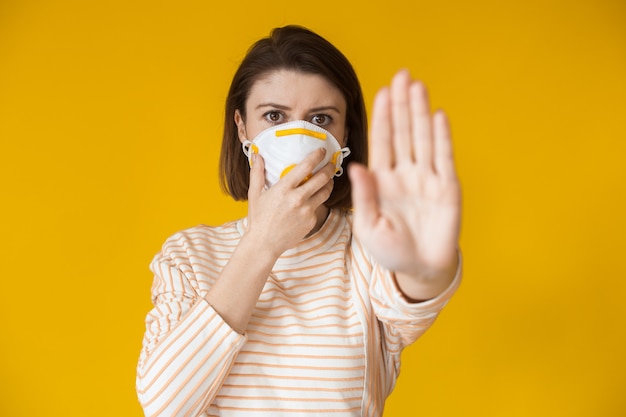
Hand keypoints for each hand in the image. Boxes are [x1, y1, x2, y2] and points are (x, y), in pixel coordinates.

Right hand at [246, 148, 335, 256]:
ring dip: (329, 183)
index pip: (306, 166)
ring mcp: (306, 211)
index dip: (317, 156)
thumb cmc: (258, 219)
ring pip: (325, 192)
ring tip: (328, 179)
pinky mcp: (311, 221)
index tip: (322, 151)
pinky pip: (318, 207)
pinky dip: (317, 201)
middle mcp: (297, 198)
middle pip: (322, 178)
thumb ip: (257, 173)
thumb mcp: (255, 194)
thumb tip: (256, 155)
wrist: (264, 244)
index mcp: (283, 188)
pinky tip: (312, 199)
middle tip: (332, 163)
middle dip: (330, 167)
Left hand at [348, 70, 460, 293]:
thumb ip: (365, 196)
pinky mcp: (447, 188)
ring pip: (423, 139)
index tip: (381, 92)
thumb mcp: (369, 226)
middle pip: (403, 132)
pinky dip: (442, 138)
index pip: (382, 142)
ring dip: (420, 113)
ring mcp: (426, 178)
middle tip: (402, 75)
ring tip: (418, 87)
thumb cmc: (390, 250)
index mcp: (382, 180)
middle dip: (402, 105)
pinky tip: (438, 116)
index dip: (383, 117)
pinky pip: (443, 158)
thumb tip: (357, 166)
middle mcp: (404, 173)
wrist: (420, 269)